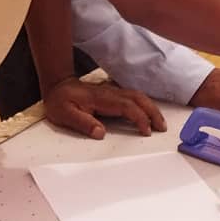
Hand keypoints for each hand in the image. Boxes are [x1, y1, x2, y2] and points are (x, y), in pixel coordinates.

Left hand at [44, 76, 165, 139]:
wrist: (57, 86)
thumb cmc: (60, 101)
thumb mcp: (64, 114)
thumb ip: (82, 122)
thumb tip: (100, 133)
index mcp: (101, 98)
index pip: (126, 106)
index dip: (139, 118)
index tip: (146, 131)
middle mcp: (110, 93)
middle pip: (138, 98)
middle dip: (152, 112)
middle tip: (162, 128)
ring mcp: (112, 92)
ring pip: (137, 96)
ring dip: (151, 108)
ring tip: (160, 123)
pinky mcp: (112, 94)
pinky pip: (133, 97)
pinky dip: (144, 105)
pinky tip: (148, 113)